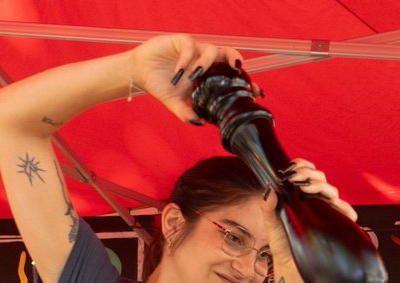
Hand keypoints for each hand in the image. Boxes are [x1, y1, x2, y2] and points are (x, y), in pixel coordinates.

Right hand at [130, 34, 244, 124]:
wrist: (140, 72)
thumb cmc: (162, 86)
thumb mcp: (174, 104)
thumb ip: (186, 114)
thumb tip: (200, 124)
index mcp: (211, 74)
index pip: (234, 76)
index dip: (248, 82)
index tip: (259, 93)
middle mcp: (207, 61)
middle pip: (229, 54)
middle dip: (236, 60)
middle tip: (238, 69)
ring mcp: (196, 50)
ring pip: (211, 50)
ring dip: (206, 63)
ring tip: (195, 77)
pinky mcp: (182, 41)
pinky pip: (190, 48)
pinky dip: (187, 60)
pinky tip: (180, 73)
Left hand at [260, 158, 357, 277]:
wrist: (289, 268)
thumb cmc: (282, 245)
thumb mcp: (271, 224)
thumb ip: (268, 207)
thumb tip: (269, 189)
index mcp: (301, 197)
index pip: (308, 174)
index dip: (303, 166)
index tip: (293, 166)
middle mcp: (316, 202)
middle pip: (321, 180)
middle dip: (310, 175)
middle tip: (295, 178)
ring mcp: (326, 213)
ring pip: (333, 193)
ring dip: (322, 186)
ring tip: (307, 188)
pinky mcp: (335, 226)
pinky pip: (347, 214)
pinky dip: (345, 208)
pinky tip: (334, 206)